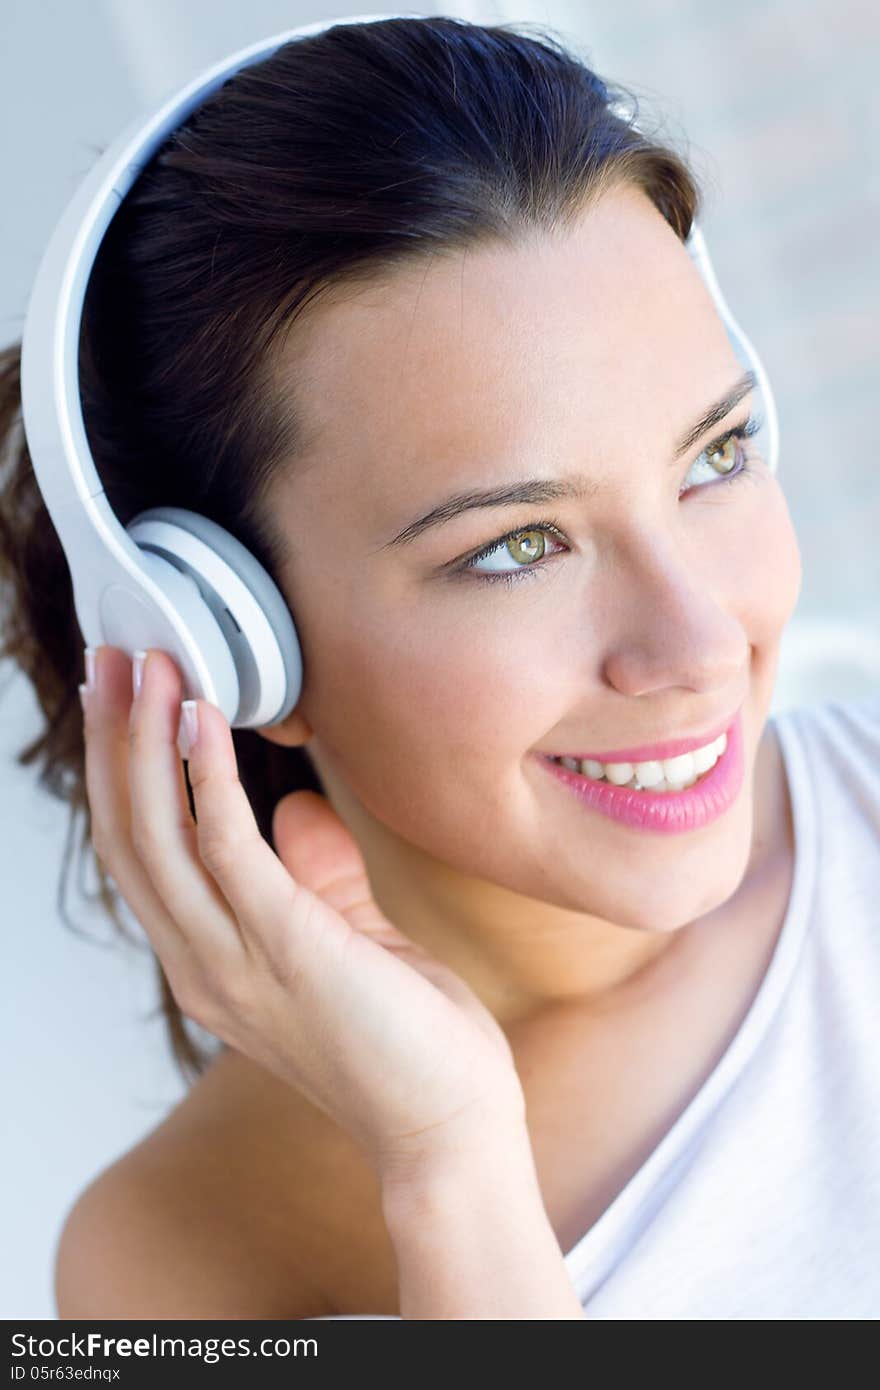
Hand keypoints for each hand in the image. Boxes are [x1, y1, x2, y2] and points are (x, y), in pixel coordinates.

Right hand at [79, 646, 525, 1182]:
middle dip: (115, 741)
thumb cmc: (406, 1037)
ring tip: (148, 665)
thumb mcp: (348, 937)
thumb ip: (315, 875)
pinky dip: (207, 780)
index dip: (122, 774)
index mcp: (208, 961)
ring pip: (158, 837)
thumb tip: (293, 808)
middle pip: (128, 836)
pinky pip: (229, 850)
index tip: (124, 699)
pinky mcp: (287, 948)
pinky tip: (203, 718)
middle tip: (113, 658)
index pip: (141, 856)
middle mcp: (200, 964)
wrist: (449, 1125)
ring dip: (147, 743)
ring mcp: (234, 963)